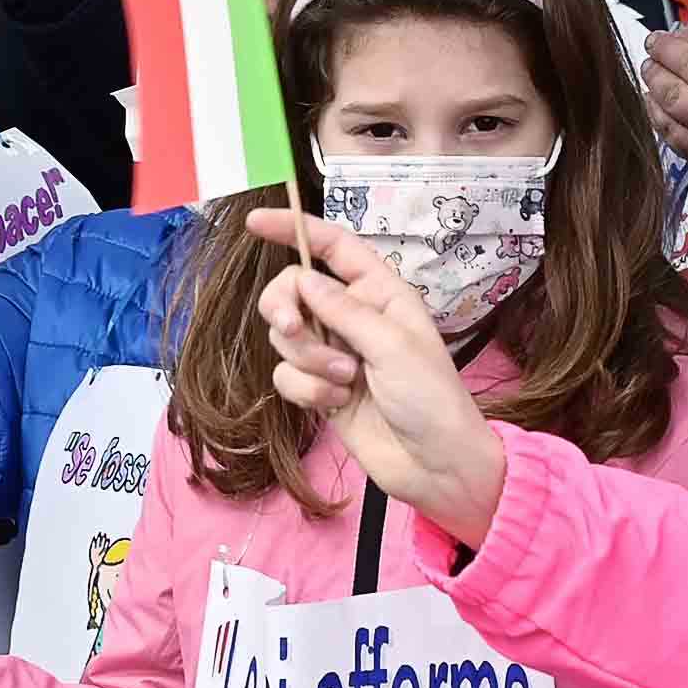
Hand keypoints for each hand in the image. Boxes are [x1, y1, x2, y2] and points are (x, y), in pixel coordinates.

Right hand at [244, 209, 510, 544]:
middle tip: (293, 329)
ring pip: (286, 337)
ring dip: (310, 360)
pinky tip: (338, 404)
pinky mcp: (319, 388)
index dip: (294, 229)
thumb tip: (301, 278)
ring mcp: (333, 353)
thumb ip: (342, 310)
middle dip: (286, 310)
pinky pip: (286, 375)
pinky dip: (308, 390)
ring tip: (347, 382)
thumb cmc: (430, 398)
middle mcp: (353, 317)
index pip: (333, 247)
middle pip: (292, 291)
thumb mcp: (392, 345)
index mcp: (380, 294)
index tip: (254, 222)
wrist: (433, 464)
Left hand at [640, 24, 687, 181]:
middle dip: (664, 51)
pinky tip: (654, 100)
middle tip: (653, 46)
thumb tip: (679, 36)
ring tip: (650, 69)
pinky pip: (670, 129)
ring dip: (655, 79)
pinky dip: (656, 111)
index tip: (668, 33)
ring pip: (674, 96)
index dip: (686, 34)